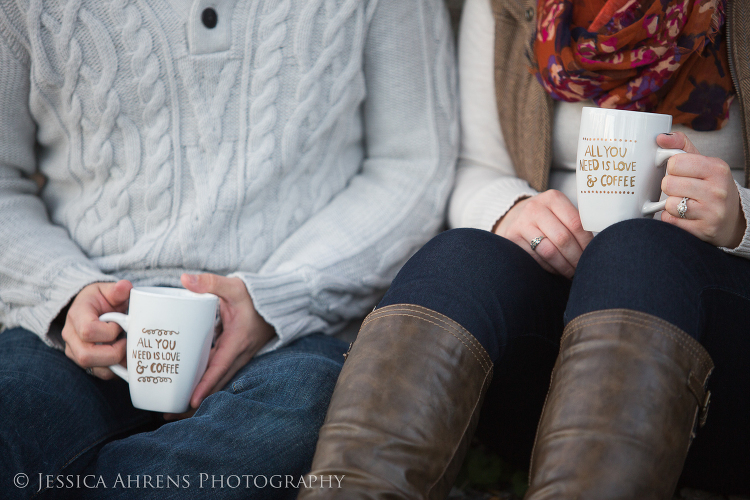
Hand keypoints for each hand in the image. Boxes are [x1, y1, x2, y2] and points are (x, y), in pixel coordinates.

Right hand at [62, 280, 132, 378]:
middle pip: (87, 355)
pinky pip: (100, 373)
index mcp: (77, 315)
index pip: (88, 331)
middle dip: (114, 353)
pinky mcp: (84, 362)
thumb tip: (125, 286)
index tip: (120, 324)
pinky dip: (116, 369)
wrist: (90, 309)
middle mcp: (71, 336)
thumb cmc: (101, 299)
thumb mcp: (107, 290)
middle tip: (127, 341)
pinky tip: (126, 358)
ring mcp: (75, 351)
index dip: (109, 331)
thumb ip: (117, 289)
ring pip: (93, 368)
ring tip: (128, 349)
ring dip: (116, 362)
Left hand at [166, 273, 275, 418]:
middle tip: (170, 415)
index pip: (219, 367)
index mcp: (238, 341)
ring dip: (197, 398)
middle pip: (215, 385)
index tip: (191, 401)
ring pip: (216, 383)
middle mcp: (238, 355)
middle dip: (194, 402)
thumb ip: (210, 282)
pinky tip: (186, 393)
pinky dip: (204, 387)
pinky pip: (218, 376)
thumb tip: (185, 280)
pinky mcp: (233, 357)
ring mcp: (237, 358)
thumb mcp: (234, 286)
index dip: (205, 385)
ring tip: (173, 413)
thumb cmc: (255, 296)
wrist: (277, 303)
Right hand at [494, 190, 593, 278]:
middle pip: (563, 239)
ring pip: (549, 251)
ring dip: (564, 266)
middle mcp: (535, 208)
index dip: (587, 243)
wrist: (514, 216)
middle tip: (584, 268)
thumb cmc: (547, 217)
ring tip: (573, 273)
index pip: (576, 223)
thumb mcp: (560, 211)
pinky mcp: (511, 238)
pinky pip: (536, 259)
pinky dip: (550, 268)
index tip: (594, 255)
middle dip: (576, 258)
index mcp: (553, 198)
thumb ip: (576, 223)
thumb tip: (601, 246)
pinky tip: (557, 270)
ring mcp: (521, 223)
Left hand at [657, 133, 745, 247]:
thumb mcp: (703, 162)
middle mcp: (717, 190)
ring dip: (670, 205)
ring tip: (683, 203)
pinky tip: (683, 216)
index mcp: (717, 168)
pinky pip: (670, 221)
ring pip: (668, 204)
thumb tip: (661, 137)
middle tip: (681, 189)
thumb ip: (680, 146)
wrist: (732, 219)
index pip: (675, 162)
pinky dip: (671, 219)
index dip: (672, 167)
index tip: (680, 172)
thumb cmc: (711, 186)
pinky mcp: (703, 231)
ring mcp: (712, 212)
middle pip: (668, 184)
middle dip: (669, 187)